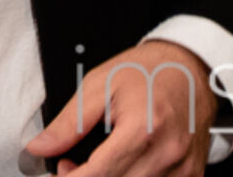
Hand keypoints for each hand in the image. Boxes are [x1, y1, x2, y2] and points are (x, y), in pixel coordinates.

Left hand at [25, 39, 217, 175]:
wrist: (190, 67)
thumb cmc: (147, 70)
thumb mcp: (99, 84)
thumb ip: (69, 123)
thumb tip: (40, 148)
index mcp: (143, 129)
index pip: (99, 174)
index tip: (60, 169)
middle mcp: (168, 153)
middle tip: (72, 164)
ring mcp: (184, 168)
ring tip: (97, 163)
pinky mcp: (192, 174)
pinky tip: (122, 167)